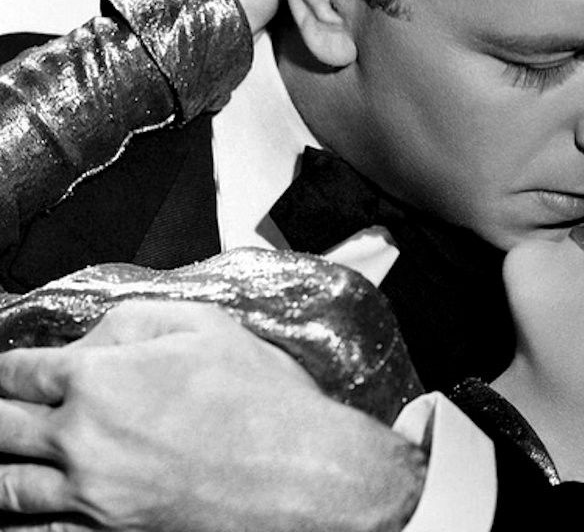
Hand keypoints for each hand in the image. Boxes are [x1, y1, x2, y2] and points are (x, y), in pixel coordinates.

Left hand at [0, 301, 424, 531]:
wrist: (305, 472)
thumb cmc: (265, 402)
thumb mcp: (206, 326)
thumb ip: (133, 320)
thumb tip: (90, 338)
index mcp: (98, 379)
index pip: (17, 369)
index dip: (5, 367)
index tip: (6, 370)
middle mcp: (82, 440)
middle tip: (1, 406)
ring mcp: (92, 495)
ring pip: (5, 486)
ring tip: (2, 456)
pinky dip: (18, 520)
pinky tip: (17, 511)